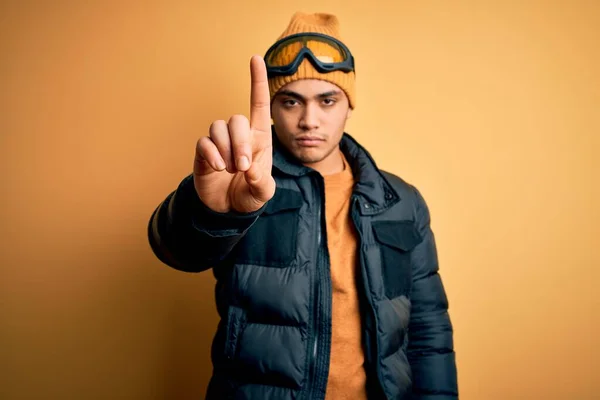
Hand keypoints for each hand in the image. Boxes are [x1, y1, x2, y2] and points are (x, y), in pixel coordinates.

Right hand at [193, 56, 274, 213]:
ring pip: (218, 127)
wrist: (228, 210)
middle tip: (242, 167)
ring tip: (230, 170)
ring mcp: (219, 142)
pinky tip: (217, 168)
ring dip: (226, 149)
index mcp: (259, 137)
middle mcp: (238, 135)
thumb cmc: (250, 194)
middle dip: (240, 143)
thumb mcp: (263, 192)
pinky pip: (204, 142)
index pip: (258, 103)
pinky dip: (212, 154)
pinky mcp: (203, 152)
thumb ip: (261, 182)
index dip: (257, 81)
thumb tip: (249, 169)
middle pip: (236, 119)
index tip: (255, 58)